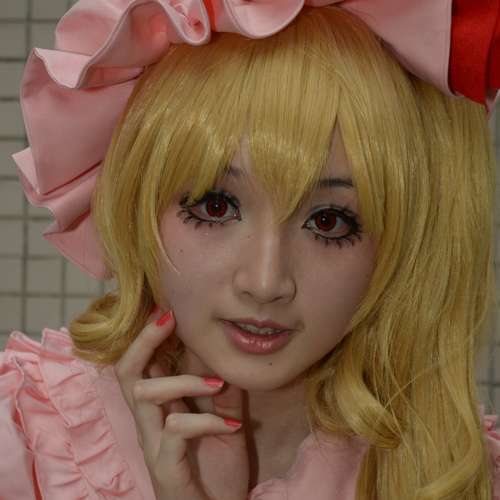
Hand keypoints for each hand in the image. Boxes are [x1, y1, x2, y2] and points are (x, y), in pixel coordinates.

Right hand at [114, 309, 249, 499]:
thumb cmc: (217, 467)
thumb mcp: (224, 419)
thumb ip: (220, 390)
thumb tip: (223, 354)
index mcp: (161, 409)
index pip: (141, 364)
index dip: (148, 335)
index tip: (168, 309)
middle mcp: (150, 424)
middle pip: (127, 373)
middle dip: (144, 340)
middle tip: (168, 318)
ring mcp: (154, 446)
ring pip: (145, 395)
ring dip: (183, 381)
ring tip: (218, 382)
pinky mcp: (165, 468)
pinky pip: (175, 431)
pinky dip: (205, 421)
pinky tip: (232, 426)